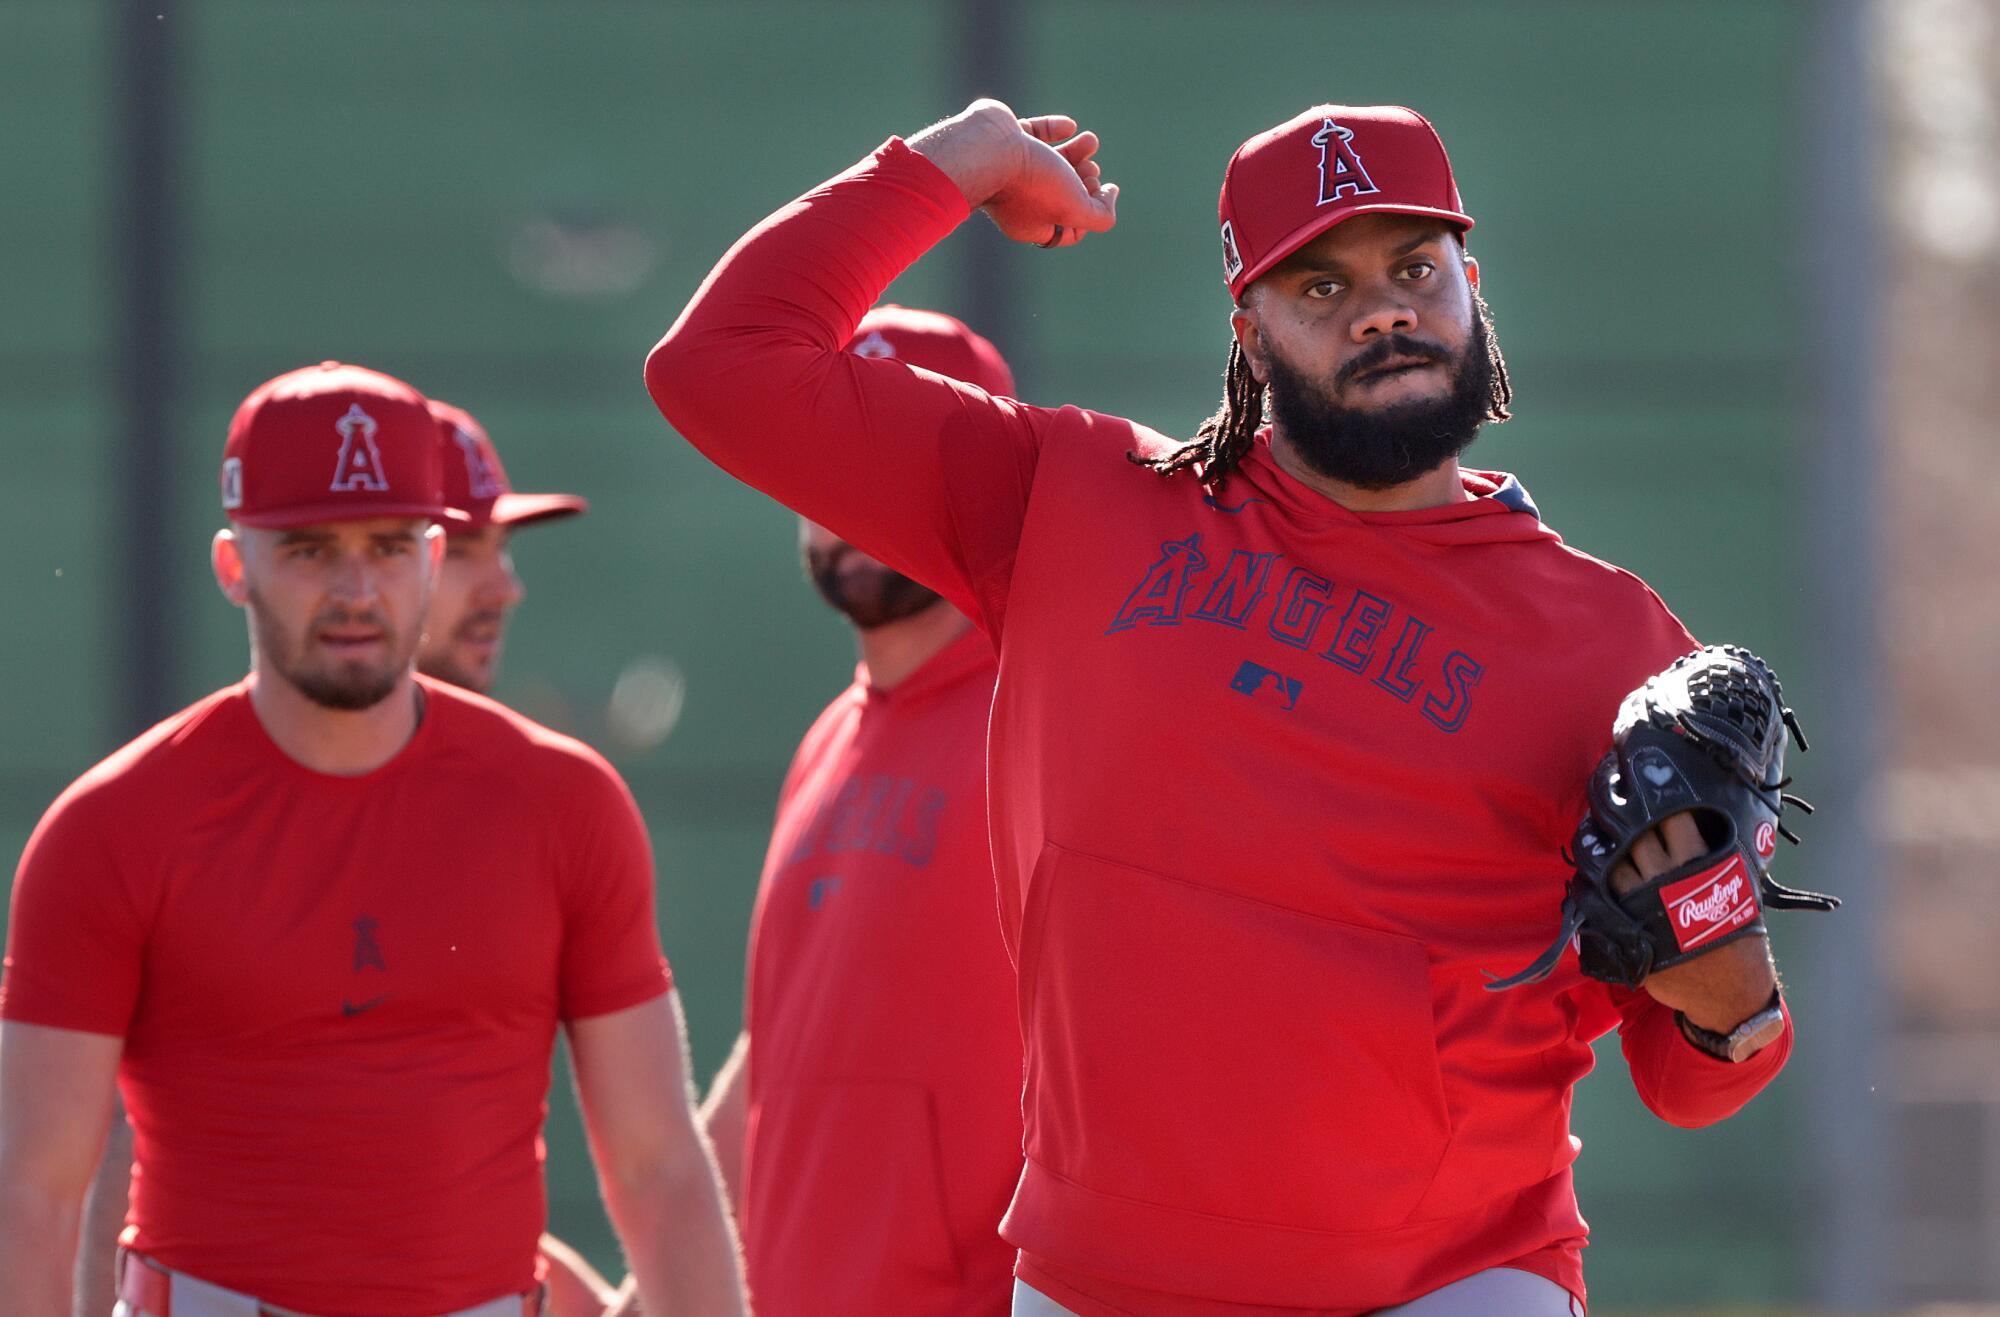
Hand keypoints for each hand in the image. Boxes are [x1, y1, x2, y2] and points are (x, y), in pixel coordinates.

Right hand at [908, 99, 1118, 247]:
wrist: (989, 148)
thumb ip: (1100, 215)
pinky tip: (1070, 126)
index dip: (1088, 214)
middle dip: (1083, 181)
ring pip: (1051, 162)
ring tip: (1091, 141)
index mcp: (1029, 224)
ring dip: (1077, 152)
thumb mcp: (1074, 209)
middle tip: (1090, 171)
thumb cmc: (1031, 182)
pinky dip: (1055, 129)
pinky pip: (1036, 134)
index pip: (1067, 230)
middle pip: (1061, 193)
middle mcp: (1018, 200)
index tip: (1093, 195)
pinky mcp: (1008, 138)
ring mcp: (1010, 168)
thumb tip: (1111, 194)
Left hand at [1610, 811, 1778, 1033]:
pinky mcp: (1628, 926)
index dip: (1653, 797)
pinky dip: (1595, 880)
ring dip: (1602, 846)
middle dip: (1620, 815)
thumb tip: (1692, 822)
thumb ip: (1713, 856)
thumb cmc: (1736, 933)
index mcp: (1703, 863)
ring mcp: (1646, 901)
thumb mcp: (1736, 888)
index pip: (1673, 817)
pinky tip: (1590, 871)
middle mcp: (1671, 877)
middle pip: (1635, 833)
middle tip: (1607, 798)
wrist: (1729, 990)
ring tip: (1595, 832)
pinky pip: (1602, 894)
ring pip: (1614, 860)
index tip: (1637, 779)